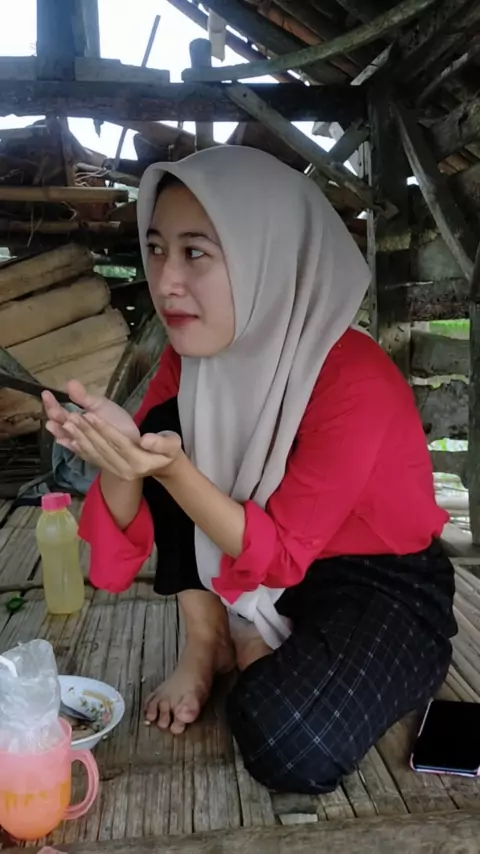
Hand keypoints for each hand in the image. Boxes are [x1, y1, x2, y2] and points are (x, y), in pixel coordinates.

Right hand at [42, 380, 139, 453]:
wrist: (130, 437)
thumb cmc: (114, 419)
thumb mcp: (99, 405)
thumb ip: (83, 397)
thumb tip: (69, 383)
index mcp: (74, 416)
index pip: (57, 409)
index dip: (51, 403)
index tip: (46, 393)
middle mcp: (73, 430)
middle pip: (58, 423)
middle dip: (55, 416)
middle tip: (54, 410)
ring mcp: (79, 441)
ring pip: (65, 436)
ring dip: (60, 430)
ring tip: (56, 423)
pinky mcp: (87, 453)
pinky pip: (77, 449)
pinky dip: (71, 445)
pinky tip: (65, 440)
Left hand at [61, 411, 182, 480]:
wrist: (162, 466)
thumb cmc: (168, 451)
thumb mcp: (172, 444)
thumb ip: (161, 443)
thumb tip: (145, 440)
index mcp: (140, 462)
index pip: (119, 443)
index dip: (103, 429)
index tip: (89, 414)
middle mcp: (125, 470)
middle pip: (103, 448)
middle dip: (85, 431)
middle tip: (70, 416)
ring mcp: (115, 472)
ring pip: (94, 453)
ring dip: (78, 438)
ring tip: (65, 424)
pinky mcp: (108, 469)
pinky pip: (91, 458)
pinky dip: (78, 448)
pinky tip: (65, 439)